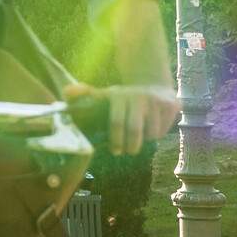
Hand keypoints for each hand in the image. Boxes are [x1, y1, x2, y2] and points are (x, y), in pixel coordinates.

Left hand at [64, 82, 179, 155]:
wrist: (153, 84)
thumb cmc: (123, 98)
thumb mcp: (104, 95)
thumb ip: (84, 95)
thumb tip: (66, 92)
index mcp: (118, 95)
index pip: (116, 121)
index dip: (115, 139)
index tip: (115, 151)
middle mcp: (138, 96)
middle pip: (135, 130)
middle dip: (131, 146)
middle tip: (128, 152)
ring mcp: (155, 100)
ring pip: (152, 132)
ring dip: (146, 140)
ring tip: (140, 136)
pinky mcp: (171, 105)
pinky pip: (164, 129)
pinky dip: (158, 133)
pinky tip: (153, 127)